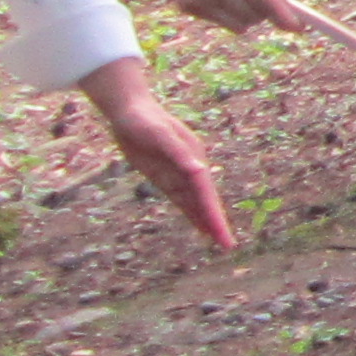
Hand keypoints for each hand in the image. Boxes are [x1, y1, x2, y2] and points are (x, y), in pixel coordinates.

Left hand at [82, 62, 235, 251]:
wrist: (128, 110)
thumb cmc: (144, 120)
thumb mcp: (159, 134)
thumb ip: (179, 154)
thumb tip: (199, 171)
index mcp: (193, 157)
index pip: (205, 192)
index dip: (214, 214)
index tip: (222, 234)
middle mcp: (190, 167)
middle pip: (205, 200)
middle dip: (216, 222)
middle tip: (227, 245)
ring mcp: (177, 173)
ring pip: (194, 202)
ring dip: (205, 219)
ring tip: (218, 240)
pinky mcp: (163, 176)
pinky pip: (180, 199)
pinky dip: (190, 212)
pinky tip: (198, 224)